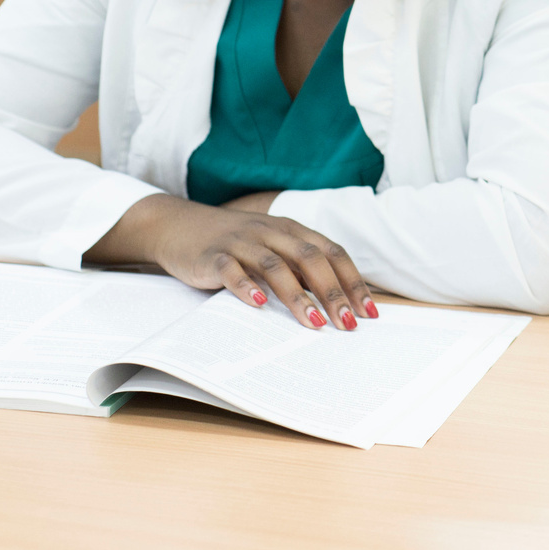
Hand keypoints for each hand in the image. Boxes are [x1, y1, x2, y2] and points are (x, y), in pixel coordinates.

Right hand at [87, 193, 378, 331]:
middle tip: (347, 323)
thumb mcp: (273, 249)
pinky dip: (246, 286)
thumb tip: (338, 304)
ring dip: (297, 296)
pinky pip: (231, 270)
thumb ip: (300, 268)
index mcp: (292, 230)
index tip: (368, 311)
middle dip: (333, 293)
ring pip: (275, 265)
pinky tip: (258, 305)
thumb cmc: (237, 245)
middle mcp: (271, 231)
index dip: (352, 281)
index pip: (331, 253)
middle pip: (310, 259)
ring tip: (314, 323)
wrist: (180, 226)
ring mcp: (241, 242)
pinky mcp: (213, 255)